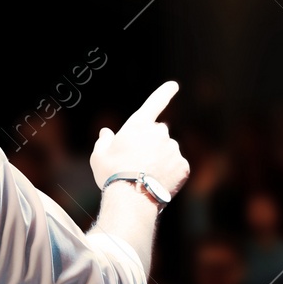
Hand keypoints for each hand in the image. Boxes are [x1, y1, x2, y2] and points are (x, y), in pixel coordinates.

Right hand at [90, 80, 190, 198]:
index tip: (174, 85)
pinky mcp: (184, 166)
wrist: (131, 198)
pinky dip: (169, 173)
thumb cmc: (111, 174)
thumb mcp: (99, 155)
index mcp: (138, 126)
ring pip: (168, 151)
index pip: (154, 103)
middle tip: (136, 161)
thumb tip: (106, 133)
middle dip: (151, 142)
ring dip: (160, 159)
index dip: (164, 93)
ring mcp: (173, 149)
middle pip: (158, 133)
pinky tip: (156, 182)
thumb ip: (104, 141)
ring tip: (144, 176)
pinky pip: (177, 167)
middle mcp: (159, 133)